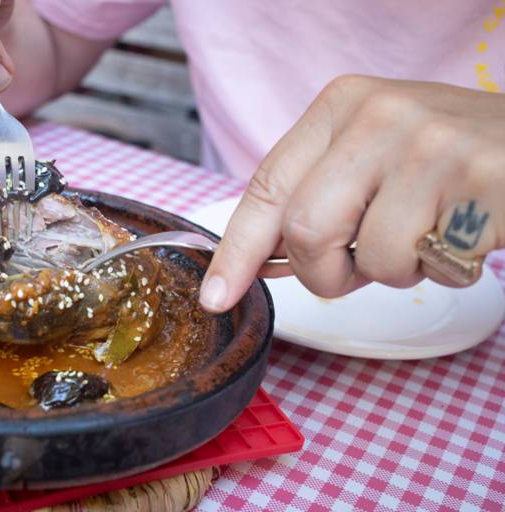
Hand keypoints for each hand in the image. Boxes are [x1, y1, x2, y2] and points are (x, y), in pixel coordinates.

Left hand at [200, 76, 504, 311]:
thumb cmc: (449, 156)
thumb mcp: (374, 153)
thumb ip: (319, 195)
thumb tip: (264, 259)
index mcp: (342, 105)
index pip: (267, 187)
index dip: (236, 251)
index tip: (216, 296)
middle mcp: (379, 115)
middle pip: (304, 230)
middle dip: (324, 273)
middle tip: (355, 268)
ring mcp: (430, 144)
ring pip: (370, 258)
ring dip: (394, 271)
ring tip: (427, 234)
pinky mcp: (479, 179)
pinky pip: (430, 266)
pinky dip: (442, 270)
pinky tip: (464, 232)